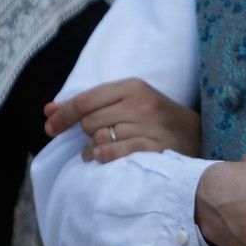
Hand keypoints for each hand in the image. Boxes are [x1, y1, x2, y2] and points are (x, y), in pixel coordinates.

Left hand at [43, 77, 200, 161]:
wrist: (197, 134)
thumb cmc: (155, 118)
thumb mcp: (126, 102)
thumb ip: (89, 104)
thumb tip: (48, 110)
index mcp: (132, 87)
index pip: (86, 100)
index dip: (63, 115)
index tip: (49, 128)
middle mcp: (140, 103)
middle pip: (90, 121)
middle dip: (84, 134)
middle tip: (90, 140)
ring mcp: (150, 126)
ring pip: (100, 138)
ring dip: (91, 150)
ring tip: (96, 153)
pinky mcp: (156, 147)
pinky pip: (117, 152)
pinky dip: (104, 156)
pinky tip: (102, 158)